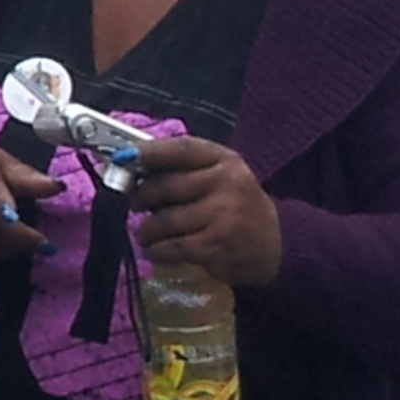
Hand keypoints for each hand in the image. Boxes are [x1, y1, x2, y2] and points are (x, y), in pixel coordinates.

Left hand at [132, 136, 282, 287]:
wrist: (277, 246)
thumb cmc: (236, 207)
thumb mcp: (220, 176)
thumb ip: (182, 168)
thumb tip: (127, 164)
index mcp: (225, 160)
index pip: (179, 149)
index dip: (146, 153)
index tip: (122, 158)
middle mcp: (227, 183)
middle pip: (162, 186)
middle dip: (140, 198)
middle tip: (136, 205)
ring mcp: (223, 215)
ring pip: (161, 220)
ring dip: (147, 230)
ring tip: (149, 232)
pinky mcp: (216, 246)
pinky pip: (169, 247)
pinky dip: (156, 250)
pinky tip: (158, 250)